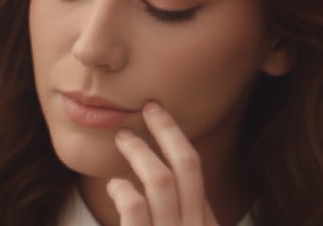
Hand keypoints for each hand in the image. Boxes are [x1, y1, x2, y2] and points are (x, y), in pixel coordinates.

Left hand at [108, 102, 217, 225]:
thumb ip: (189, 214)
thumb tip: (176, 171)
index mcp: (207, 224)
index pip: (196, 171)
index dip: (178, 138)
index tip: (161, 117)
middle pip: (187, 165)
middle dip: (168, 130)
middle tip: (149, 108)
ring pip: (161, 180)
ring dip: (139, 151)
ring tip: (123, 138)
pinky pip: (135, 206)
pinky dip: (123, 189)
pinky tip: (115, 185)